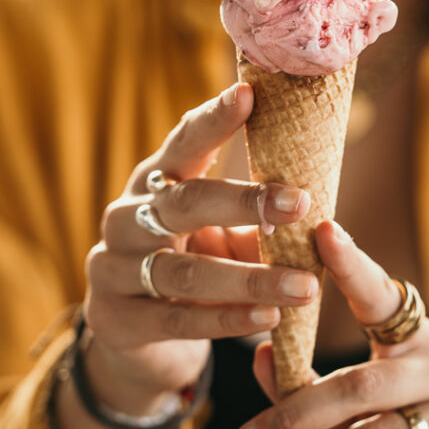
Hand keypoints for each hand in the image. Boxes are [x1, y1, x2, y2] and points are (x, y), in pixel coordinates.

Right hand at [82, 82, 317, 413]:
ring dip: (252, 279)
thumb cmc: (189, 264)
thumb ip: (254, 221)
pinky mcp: (117, 320)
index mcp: (154, 182)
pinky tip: (268, 319)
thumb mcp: (218, 235)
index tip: (250, 94)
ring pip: (186, 271)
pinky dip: (227, 319)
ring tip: (305, 286)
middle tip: (301, 202)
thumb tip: (314, 209)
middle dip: (246, 202)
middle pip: (185, 202)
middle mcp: (127, 216)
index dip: (214, 119)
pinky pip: (178, 320)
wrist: (129, 334)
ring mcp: (114, 268)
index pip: (184, 142)